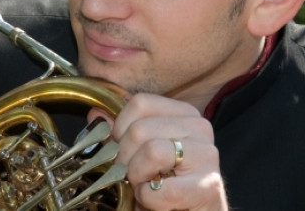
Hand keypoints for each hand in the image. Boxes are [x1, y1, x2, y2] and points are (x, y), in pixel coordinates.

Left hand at [110, 94, 227, 210]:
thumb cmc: (170, 184)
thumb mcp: (143, 153)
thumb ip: (121, 133)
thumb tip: (96, 114)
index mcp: (184, 114)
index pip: (140, 103)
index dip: (120, 129)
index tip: (124, 150)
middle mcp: (200, 128)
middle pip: (140, 129)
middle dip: (126, 160)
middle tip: (134, 177)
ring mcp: (207, 155)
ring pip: (152, 152)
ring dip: (138, 178)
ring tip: (146, 187)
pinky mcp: (208, 186)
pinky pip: (161, 189)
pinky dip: (149, 200)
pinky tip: (157, 202)